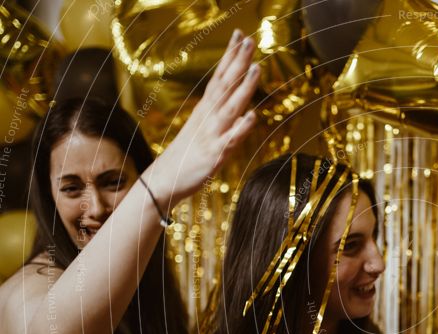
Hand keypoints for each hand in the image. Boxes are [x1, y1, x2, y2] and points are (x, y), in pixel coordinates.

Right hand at [144, 30, 259, 205]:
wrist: (166, 180)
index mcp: (206, 110)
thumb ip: (220, 115)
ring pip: (231, 107)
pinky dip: (241, 128)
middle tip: (249, 39)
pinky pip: (230, 140)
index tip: (240, 35)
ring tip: (256, 67)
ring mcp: (211, 134)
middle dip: (238, 62)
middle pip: (225, 85)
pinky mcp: (215, 154)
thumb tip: (239, 105)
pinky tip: (252, 115)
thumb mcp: (204, 129)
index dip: (230, 57)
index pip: (220, 77)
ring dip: (244, 88)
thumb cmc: (187, 154)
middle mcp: (208, 117)